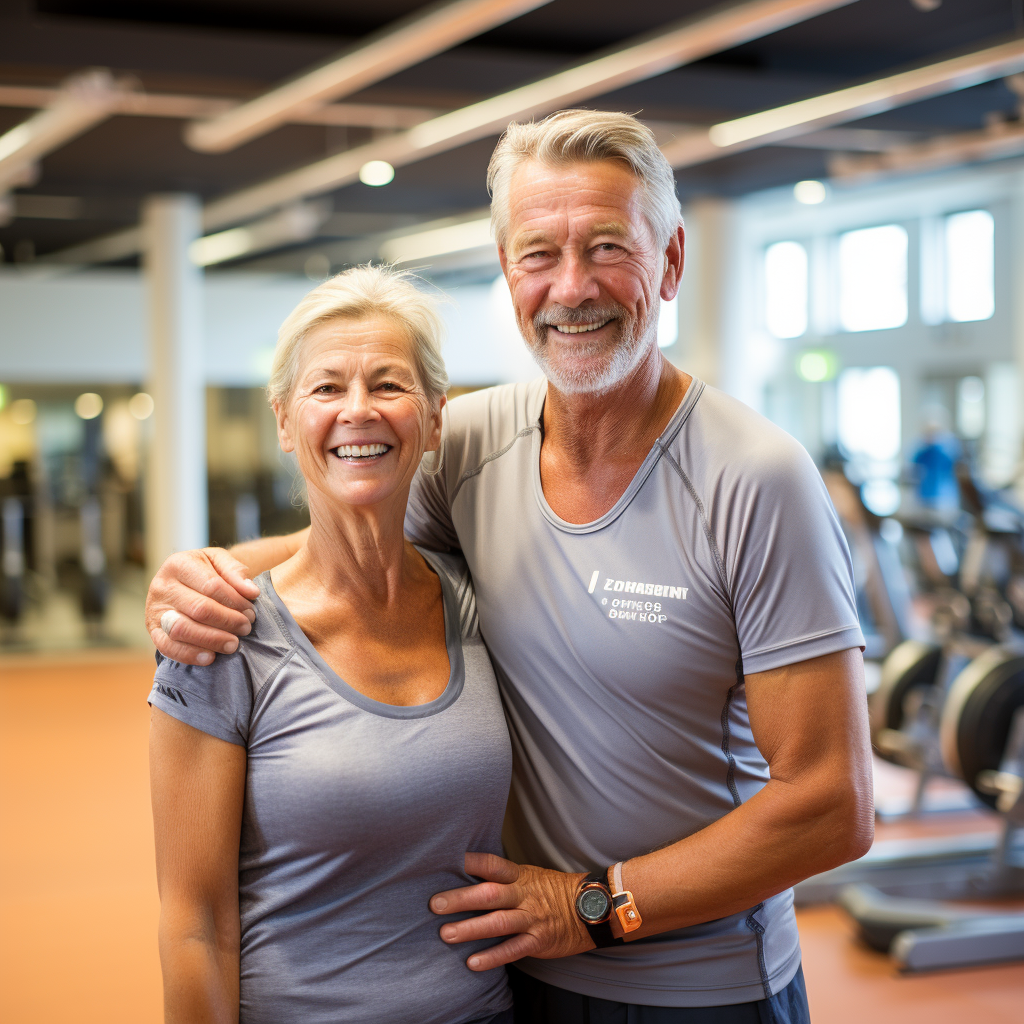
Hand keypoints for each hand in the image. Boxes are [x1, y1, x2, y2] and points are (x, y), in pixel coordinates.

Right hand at [146, 548, 259, 665]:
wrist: (182, 581)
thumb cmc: (205, 571)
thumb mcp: (219, 561)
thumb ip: (235, 572)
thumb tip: (251, 592)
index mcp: (179, 564)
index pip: (212, 586)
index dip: (235, 602)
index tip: (251, 612)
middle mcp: (162, 586)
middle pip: (199, 609)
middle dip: (228, 621)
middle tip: (245, 628)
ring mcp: (154, 610)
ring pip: (182, 629)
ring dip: (212, 639)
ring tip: (233, 644)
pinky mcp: (153, 631)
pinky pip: (168, 647)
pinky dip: (190, 654)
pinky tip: (211, 657)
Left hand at [430, 852, 592, 970]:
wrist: (590, 907)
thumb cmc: (551, 890)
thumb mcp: (529, 875)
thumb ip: (502, 878)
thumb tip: (467, 874)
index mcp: (519, 876)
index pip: (492, 865)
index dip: (471, 862)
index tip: (447, 861)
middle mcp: (523, 895)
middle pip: (490, 895)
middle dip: (461, 899)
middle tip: (435, 904)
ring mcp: (531, 918)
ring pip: (498, 923)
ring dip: (471, 929)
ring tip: (446, 934)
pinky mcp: (538, 941)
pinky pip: (513, 949)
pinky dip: (493, 956)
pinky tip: (473, 962)